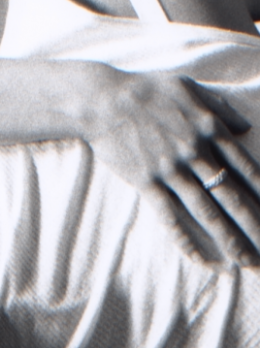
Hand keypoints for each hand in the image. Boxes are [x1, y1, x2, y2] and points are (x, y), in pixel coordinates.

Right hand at [88, 69, 259, 264]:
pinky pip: (170, 216)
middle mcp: (195, 151)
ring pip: (206, 211)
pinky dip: (185, 239)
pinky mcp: (147, 181)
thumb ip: (219, 106)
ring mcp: (171, 169)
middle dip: (254, 224)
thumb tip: (244, 126)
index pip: (246, 166)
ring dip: (229, 238)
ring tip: (245, 260)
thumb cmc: (144, 89)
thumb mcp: (187, 87)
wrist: (102, 99)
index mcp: (208, 127)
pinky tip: (200, 257)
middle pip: (232, 195)